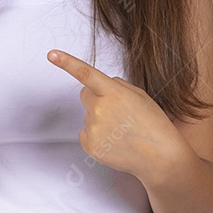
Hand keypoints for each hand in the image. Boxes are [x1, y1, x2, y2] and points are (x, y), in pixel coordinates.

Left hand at [48, 49, 183, 181]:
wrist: (161, 157)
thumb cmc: (153, 124)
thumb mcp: (139, 95)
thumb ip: (116, 85)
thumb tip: (98, 85)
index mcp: (114, 92)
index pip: (86, 74)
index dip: (67, 62)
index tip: (52, 54)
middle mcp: (100, 109)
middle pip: (85, 94)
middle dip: (97, 98)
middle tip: (118, 111)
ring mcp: (94, 129)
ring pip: (88, 115)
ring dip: (100, 119)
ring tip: (122, 130)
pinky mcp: (90, 146)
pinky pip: (85, 133)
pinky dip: (96, 135)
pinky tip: (115, 141)